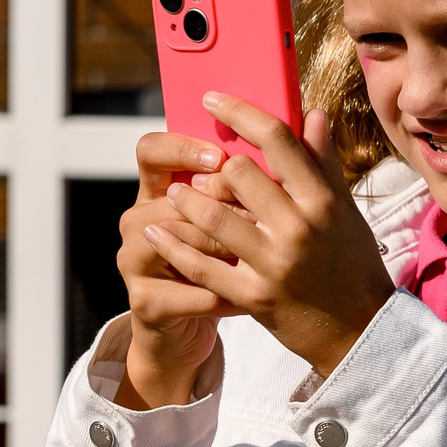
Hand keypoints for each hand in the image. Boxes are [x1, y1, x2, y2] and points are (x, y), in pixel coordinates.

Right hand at [115, 131, 246, 409]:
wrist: (187, 327)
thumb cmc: (223, 262)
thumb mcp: (238, 215)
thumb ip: (264, 171)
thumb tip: (312, 119)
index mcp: (158, 190)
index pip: (151, 150)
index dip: (181, 149)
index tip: (219, 156)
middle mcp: (140, 220)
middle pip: (173, 198)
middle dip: (223, 206)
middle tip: (263, 215)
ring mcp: (134, 260)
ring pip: (180, 243)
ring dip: (226, 250)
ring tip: (265, 253)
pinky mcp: (144, 303)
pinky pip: (191, 292)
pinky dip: (226, 296)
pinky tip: (255, 299)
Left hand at [147, 95, 396, 377]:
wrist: (361, 330)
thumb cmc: (352, 263)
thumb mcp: (344, 210)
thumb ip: (323, 162)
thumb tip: (312, 113)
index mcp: (322, 200)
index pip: (278, 139)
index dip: (239, 112)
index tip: (212, 100)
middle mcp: (299, 228)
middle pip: (239, 173)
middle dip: (213, 166)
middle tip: (198, 167)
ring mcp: (275, 264)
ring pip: (213, 218)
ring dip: (186, 201)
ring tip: (175, 194)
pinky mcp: (254, 297)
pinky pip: (202, 268)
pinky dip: (175, 248)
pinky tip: (158, 234)